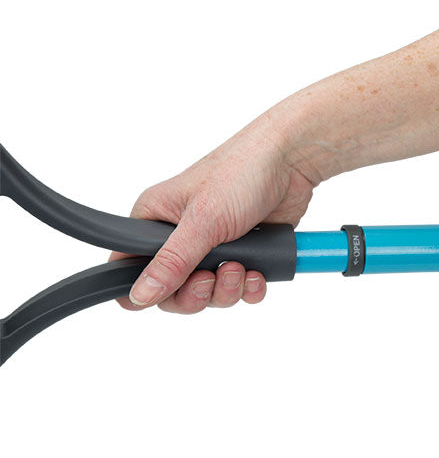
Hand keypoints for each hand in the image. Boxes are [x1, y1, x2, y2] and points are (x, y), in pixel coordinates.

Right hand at [112, 119, 315, 312]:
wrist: (292, 161)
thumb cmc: (242, 171)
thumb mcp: (203, 219)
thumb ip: (172, 262)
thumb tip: (139, 296)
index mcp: (155, 220)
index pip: (128, 268)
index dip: (143, 289)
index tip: (168, 293)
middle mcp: (180, 235)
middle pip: (171, 291)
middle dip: (195, 294)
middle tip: (210, 279)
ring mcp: (212, 247)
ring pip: (208, 293)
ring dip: (226, 290)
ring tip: (241, 267)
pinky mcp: (244, 253)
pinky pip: (238, 288)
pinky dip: (249, 288)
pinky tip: (259, 273)